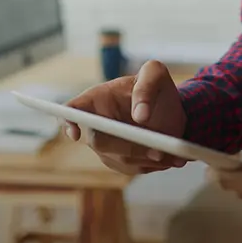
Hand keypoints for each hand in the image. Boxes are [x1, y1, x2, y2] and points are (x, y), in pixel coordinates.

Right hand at [62, 59, 190, 175]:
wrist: (170, 109)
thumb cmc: (156, 86)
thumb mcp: (155, 74)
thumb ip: (147, 86)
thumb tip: (140, 116)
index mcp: (96, 99)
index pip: (72, 110)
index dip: (68, 122)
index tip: (76, 134)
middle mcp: (97, 125)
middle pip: (100, 142)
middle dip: (128, 147)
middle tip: (158, 150)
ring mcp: (108, 147)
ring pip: (121, 160)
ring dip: (147, 158)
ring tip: (173, 152)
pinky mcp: (123, 162)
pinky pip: (135, 169)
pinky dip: (155, 165)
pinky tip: (173, 157)